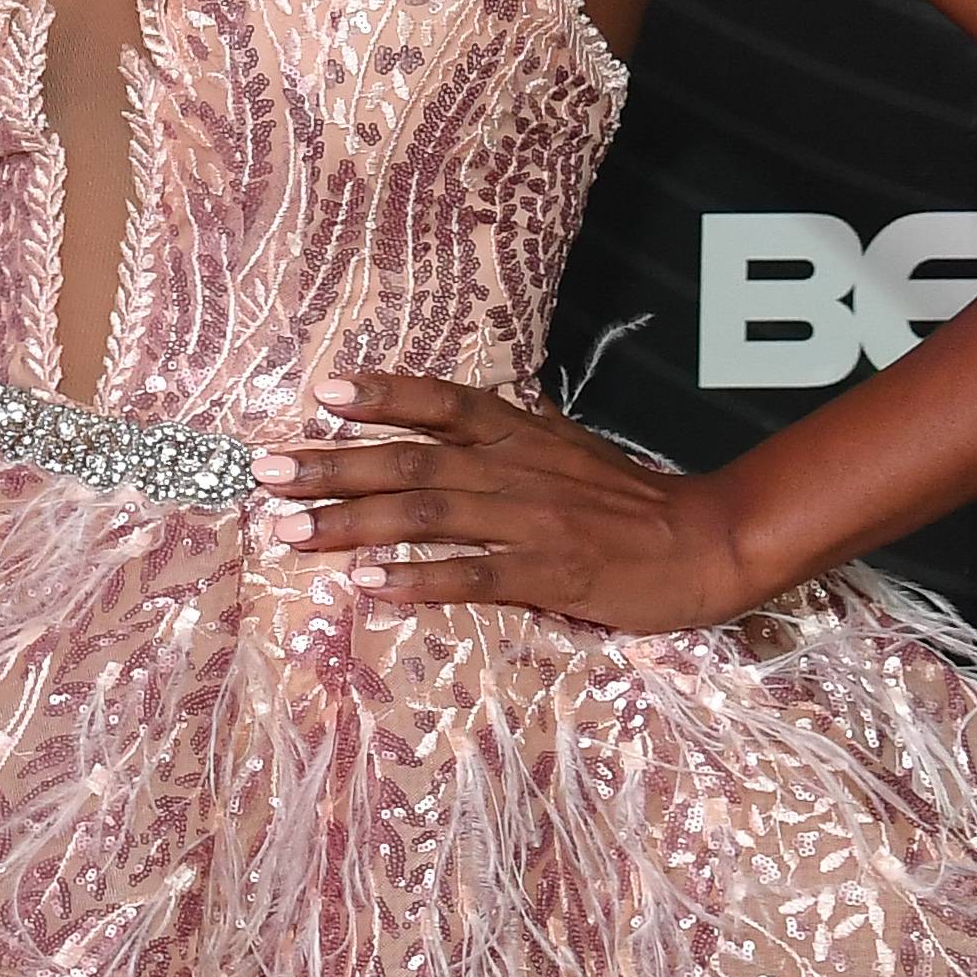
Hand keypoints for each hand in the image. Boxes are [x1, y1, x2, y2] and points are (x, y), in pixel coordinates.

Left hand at [253, 366, 758, 631]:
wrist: (710, 542)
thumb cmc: (630, 502)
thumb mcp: (566, 448)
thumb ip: (508, 432)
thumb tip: (451, 409)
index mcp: (519, 437)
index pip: (443, 403)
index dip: (384, 395)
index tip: (324, 392)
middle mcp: (516, 471)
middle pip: (411, 462)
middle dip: (332, 467)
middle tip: (267, 474)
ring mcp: (532, 521)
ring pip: (428, 516)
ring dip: (353, 523)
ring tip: (292, 533)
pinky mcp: (551, 573)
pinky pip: (474, 575)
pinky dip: (418, 578)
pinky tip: (369, 585)